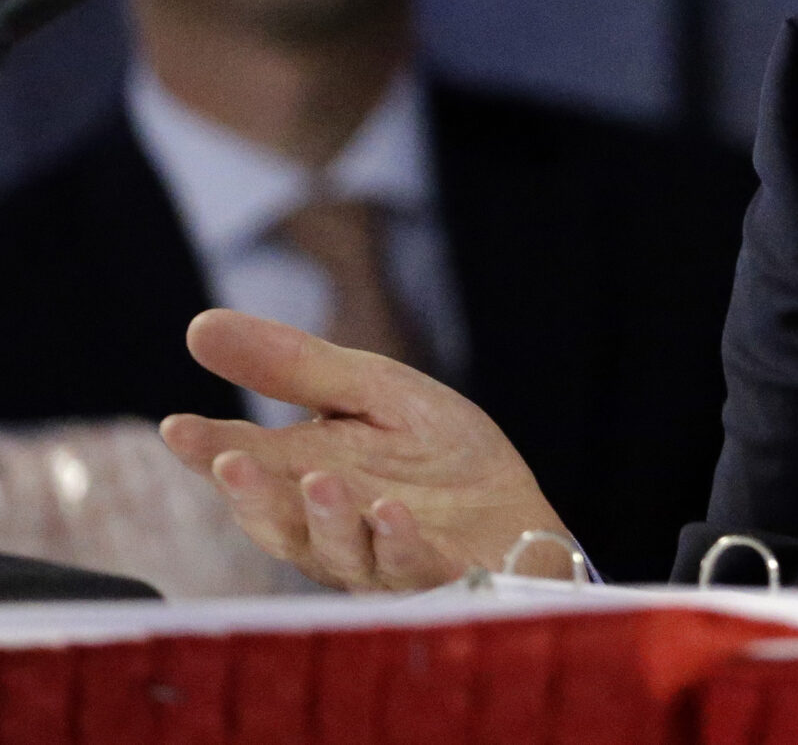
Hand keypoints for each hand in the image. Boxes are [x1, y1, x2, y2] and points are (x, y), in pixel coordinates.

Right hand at [159, 310, 570, 591]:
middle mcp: (326, 527)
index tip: (177, 428)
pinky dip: (396, 540)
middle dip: (250, 495)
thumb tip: (201, 326)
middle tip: (229, 463)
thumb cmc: (438, 454)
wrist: (514, 515)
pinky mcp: (432, 575)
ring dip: (325, 516)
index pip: (244, 463)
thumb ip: (294, 368)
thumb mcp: (373, 392)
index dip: (208, 450)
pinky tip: (392, 510)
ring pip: (335, 549)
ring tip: (319, 479)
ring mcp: (374, 558)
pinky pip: (406, 564)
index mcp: (304, 475)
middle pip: (276, 521)